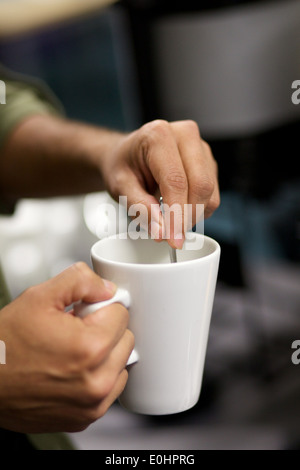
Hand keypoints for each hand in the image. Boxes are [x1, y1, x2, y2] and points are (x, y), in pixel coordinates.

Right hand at [0, 263, 133, 432]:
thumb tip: (106, 287)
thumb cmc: (4, 345)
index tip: (82, 311)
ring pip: (121, 364)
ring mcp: (92, 404)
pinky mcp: (85, 418)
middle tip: (74, 329)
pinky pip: (110, 388)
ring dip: (104, 354)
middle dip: (104, 328)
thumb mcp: (39, 297)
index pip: (122, 312)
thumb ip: (80, 281)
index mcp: (91, 348)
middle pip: (125, 338)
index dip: (99, 306)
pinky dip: (98, 376)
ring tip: (71, 350)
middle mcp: (97, 381)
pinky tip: (71, 369)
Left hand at [99, 120, 219, 247]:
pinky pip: (212, 194)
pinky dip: (198, 210)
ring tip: (169, 216)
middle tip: (171, 235)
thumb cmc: (123, 166)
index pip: (176, 181)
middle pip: (201, 185)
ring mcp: (200, 148)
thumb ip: (140, 208)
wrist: (128, 156)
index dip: (176, 214)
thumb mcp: (120, 187)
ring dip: (193, 214)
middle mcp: (185, 136)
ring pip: (210, 192)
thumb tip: (162, 230)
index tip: (172, 238)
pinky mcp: (209, 163)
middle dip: (187, 217)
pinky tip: (179, 208)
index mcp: (158, 135)